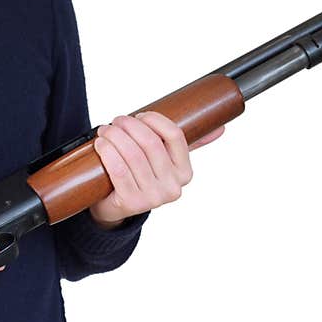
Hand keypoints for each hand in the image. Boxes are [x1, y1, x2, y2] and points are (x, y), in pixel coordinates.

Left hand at [89, 111, 224, 228]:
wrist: (116, 206)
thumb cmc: (140, 175)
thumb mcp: (165, 160)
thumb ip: (191, 144)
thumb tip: (220, 128)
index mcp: (185, 172)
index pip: (175, 136)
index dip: (155, 120)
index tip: (139, 115)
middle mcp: (173, 187)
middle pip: (150, 144)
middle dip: (130, 126)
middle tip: (117, 120)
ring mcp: (153, 197)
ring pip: (132, 155)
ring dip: (115, 136)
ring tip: (105, 130)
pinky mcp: (131, 202)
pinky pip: (119, 170)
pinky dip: (108, 152)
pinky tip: (101, 144)